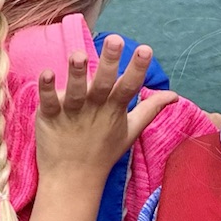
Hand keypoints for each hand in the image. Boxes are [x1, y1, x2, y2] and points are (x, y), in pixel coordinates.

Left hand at [35, 35, 178, 193]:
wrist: (73, 180)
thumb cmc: (103, 152)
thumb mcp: (131, 130)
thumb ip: (150, 108)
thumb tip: (174, 94)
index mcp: (114, 109)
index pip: (129, 86)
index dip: (137, 68)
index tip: (145, 49)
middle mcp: (94, 108)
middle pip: (103, 84)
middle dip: (109, 62)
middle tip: (114, 40)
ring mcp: (71, 113)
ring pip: (75, 91)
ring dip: (77, 74)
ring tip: (78, 55)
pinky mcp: (50, 117)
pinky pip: (48, 102)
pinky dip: (46, 88)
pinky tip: (46, 73)